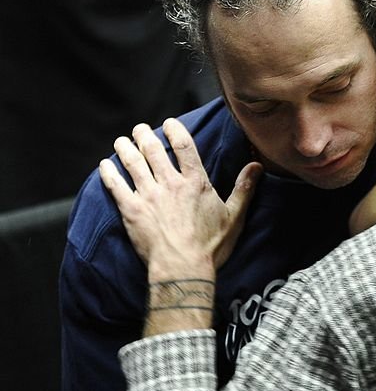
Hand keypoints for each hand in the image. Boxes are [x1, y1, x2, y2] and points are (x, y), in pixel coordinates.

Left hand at [98, 118, 261, 274]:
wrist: (183, 267)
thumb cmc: (211, 245)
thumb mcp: (235, 216)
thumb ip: (244, 189)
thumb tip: (256, 166)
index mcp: (196, 183)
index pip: (184, 146)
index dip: (175, 131)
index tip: (169, 123)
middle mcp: (170, 184)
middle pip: (153, 150)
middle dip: (144, 135)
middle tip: (140, 129)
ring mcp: (148, 195)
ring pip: (133, 163)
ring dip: (125, 149)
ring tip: (121, 141)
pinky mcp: (131, 210)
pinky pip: (116, 185)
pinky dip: (109, 172)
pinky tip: (105, 164)